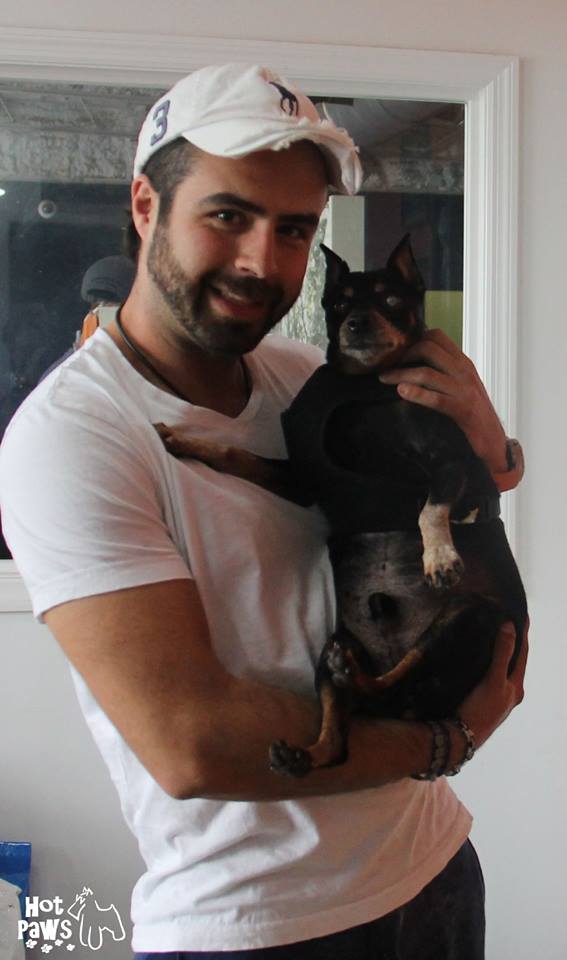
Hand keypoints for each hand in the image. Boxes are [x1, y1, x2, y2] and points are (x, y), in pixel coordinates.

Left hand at [378, 328, 508, 473]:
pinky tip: (401, 391)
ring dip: (401, 374)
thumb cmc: (474, 413)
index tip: (399, 353)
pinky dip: (417, 394)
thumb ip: (444, 371)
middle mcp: (463, 371)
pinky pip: (436, 398)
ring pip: (427, 373)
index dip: (414, 340)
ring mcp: (463, 390)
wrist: (494, 440)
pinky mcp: (462, 410)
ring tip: (384, 378)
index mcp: (462, 362)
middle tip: (389, 367)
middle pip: (429, 349)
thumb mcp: (460, 385)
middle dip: (404, 355)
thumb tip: (415, 364)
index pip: (437, 336)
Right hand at [458, 619, 528, 748]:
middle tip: (505, 621)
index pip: (522, 654)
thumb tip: (509, 626)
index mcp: (516, 688)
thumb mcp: (494, 680)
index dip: (522, 634)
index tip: (523, 616)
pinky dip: (483, 663)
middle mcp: (507, 693)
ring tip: (489, 635)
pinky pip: (484, 675)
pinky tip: (474, 658)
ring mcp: (493, 697)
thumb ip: (502, 653)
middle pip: (511, 661)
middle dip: (509, 643)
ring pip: (497, 669)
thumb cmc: (479, 710)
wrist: (457, 737)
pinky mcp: (478, 700)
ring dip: (495, 653)